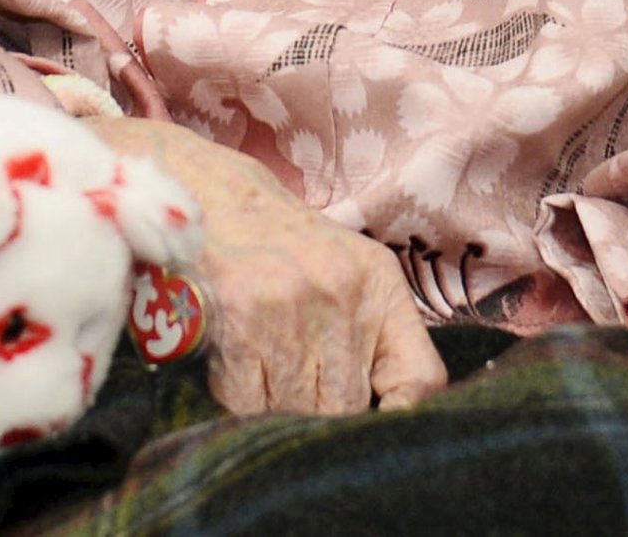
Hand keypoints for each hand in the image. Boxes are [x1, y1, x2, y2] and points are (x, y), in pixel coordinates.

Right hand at [96, 119, 444, 415]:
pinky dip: (240, 399)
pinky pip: (249, 406)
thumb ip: (374, 335)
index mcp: (378, 283)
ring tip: (263, 365)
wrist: (207, 201)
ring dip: (277, 405)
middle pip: (346, 407)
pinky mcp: (240, 328)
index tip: (377, 426)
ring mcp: (290, 312)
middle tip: (297, 382)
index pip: (419, 377)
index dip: (402, 416)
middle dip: (320, 408)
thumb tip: (386, 413)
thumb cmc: (284, 245)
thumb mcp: (349, 270)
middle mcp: (342, 296)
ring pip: (296, 412)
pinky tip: (235, 363)